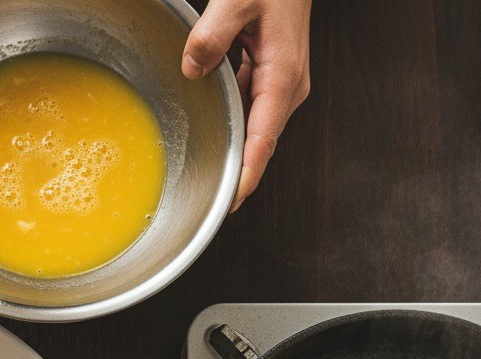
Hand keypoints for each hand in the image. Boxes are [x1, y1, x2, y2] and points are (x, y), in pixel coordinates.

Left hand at [182, 0, 311, 210]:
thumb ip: (212, 35)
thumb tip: (192, 68)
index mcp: (282, 77)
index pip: (263, 141)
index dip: (247, 175)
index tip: (231, 201)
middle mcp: (288, 87)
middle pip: (259, 143)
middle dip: (236, 170)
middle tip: (206, 194)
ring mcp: (282, 85)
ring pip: (253, 128)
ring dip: (232, 145)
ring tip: (206, 166)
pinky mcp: (274, 79)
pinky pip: (251, 110)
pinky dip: (233, 121)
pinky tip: (213, 122)